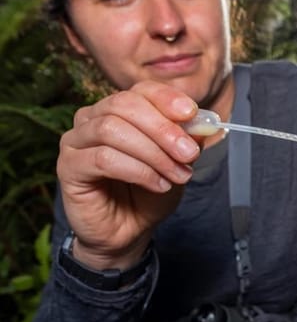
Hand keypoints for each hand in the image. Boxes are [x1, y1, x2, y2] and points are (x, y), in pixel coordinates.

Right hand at [57, 81, 200, 269]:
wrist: (129, 231)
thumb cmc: (149, 192)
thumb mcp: (177, 163)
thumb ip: (187, 140)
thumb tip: (201, 123)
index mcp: (119, 110)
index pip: (140, 90)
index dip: (167, 99)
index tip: (191, 114)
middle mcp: (92, 119)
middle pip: (125, 105)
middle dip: (163, 129)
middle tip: (189, 154)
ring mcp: (76, 141)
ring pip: (112, 129)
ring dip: (153, 153)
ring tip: (177, 175)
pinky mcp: (69, 167)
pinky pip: (103, 158)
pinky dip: (138, 170)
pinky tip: (157, 184)